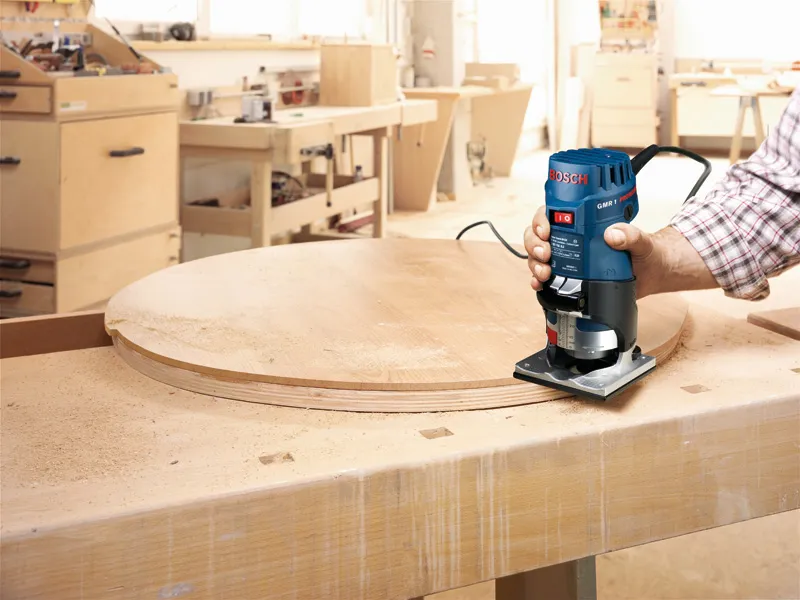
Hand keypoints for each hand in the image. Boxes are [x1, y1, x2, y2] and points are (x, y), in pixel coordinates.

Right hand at [523, 206, 669, 298]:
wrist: (652, 275)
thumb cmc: (646, 252)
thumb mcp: (642, 241)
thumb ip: (631, 234)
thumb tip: (613, 234)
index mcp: (583, 224)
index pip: (552, 214)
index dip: (541, 220)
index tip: (546, 230)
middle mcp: (571, 239)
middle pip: (538, 236)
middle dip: (535, 245)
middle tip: (547, 254)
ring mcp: (568, 260)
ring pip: (537, 256)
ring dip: (534, 264)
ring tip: (545, 273)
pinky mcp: (569, 278)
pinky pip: (546, 278)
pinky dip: (537, 281)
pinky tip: (539, 285)